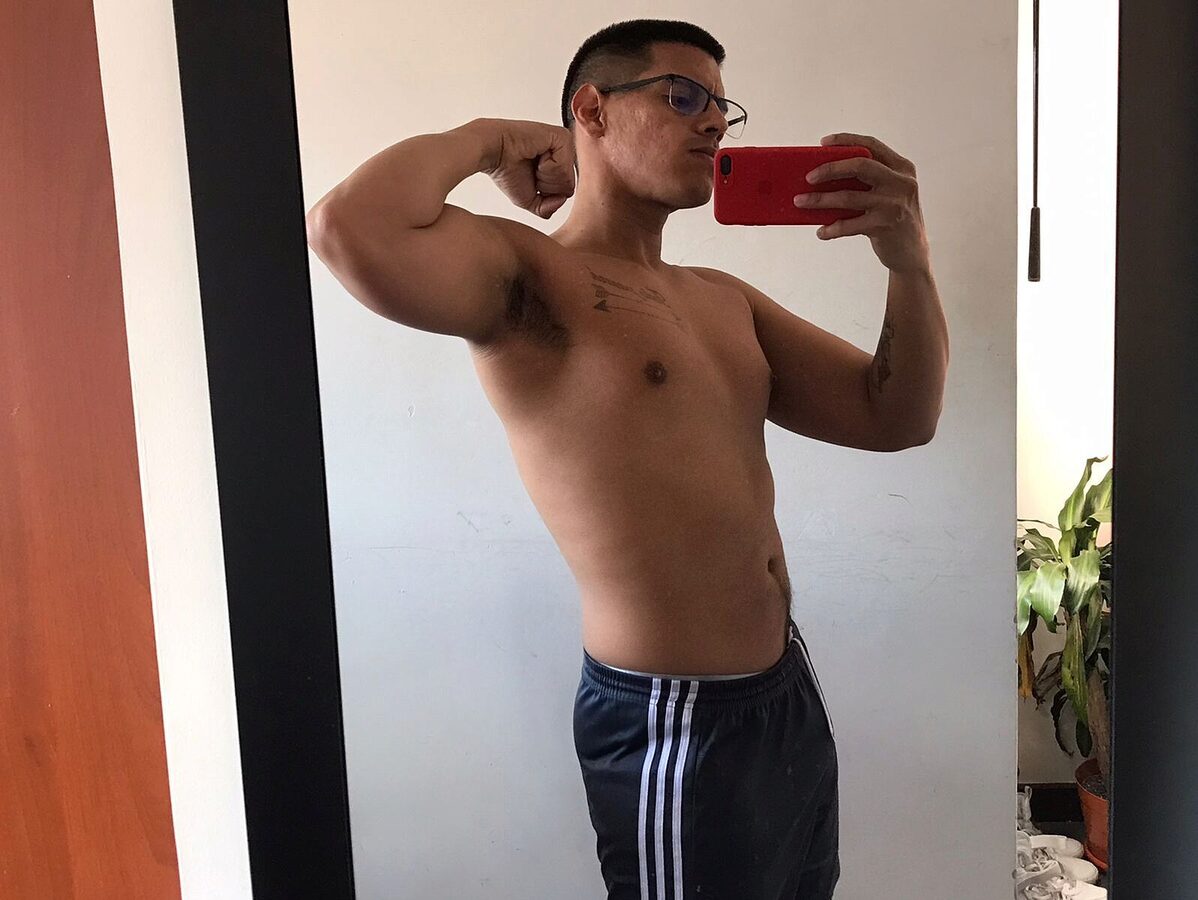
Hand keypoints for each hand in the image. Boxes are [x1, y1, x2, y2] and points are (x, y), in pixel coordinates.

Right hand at [477, 118, 576, 218]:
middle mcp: (564, 152)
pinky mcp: (562, 136)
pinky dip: (546, 167)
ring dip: (545, 177)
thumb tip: (562, 200)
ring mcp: (565, 143)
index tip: (530, 177)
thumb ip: (549, 207)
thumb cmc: (506, 170)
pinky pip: (564, 167)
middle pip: (569, 186)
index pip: (566, 191)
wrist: (492, 151)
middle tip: (530, 169)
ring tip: (532, 161)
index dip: (545, 193)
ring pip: (567, 179)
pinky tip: (535, 154)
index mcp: (559, 164)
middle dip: (546, 186)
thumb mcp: (530, 200)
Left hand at [795, 133, 930, 272]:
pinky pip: (849, 225)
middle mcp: (901, 182)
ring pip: (848, 197)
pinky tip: (821, 232)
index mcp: (902, 168)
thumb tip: (824, 176)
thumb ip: (867, 182)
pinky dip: (832, 229)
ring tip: (801, 202)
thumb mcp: (888, 194)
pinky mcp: (884, 226)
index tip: (823, 143)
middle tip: (808, 177)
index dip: (847, 140)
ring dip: (820, 200)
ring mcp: (893, 204)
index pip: (872, 145)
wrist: (912, 254)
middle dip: (830, 168)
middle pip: (860, 165)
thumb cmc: (892, 220)